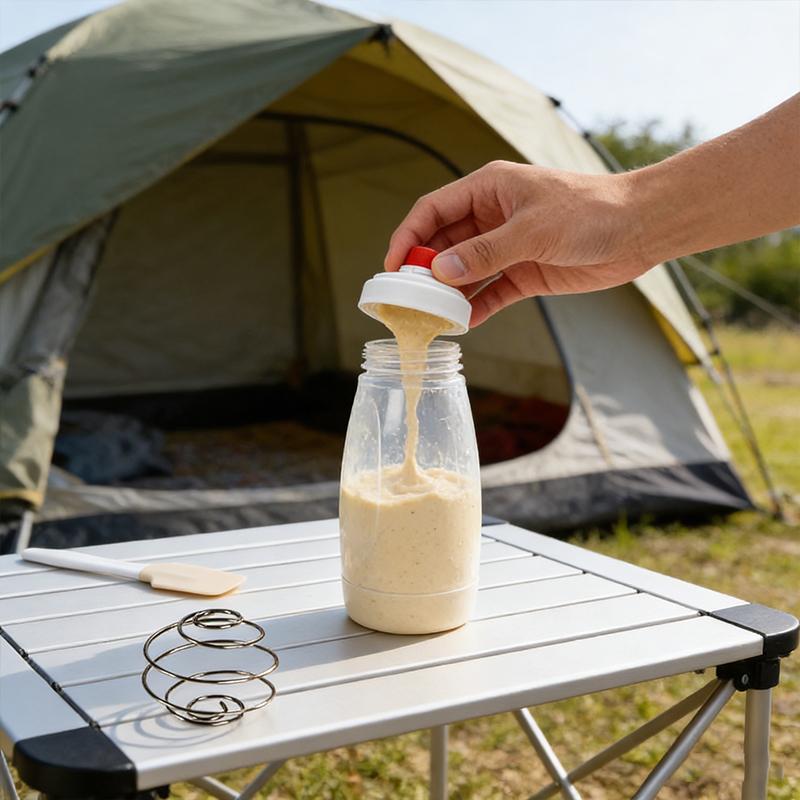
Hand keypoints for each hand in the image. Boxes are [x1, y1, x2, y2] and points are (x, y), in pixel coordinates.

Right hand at [384, 161, 652, 325]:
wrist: (639, 229)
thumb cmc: (590, 211)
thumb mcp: (532, 229)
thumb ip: (485, 251)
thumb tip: (440, 272)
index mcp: (487, 190)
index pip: (433, 211)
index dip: (408, 237)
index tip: (392, 267)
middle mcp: (491, 217)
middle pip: (443, 244)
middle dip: (424, 271)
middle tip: (408, 299)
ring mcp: (507, 247)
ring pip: (464, 272)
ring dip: (448, 293)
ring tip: (431, 317)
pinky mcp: (524, 273)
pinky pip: (490, 292)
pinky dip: (476, 307)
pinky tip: (463, 324)